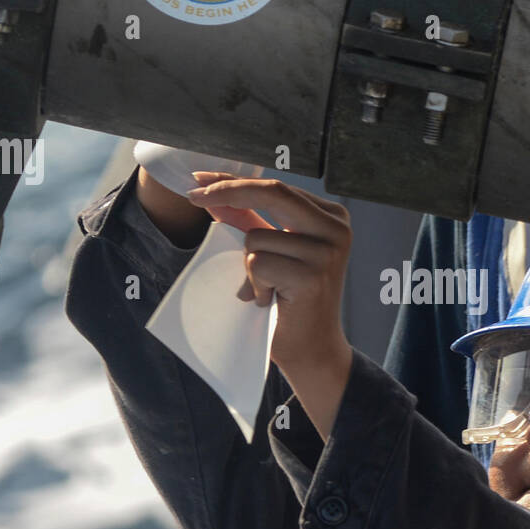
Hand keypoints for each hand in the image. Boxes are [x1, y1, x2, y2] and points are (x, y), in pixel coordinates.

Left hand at [186, 172, 353, 438]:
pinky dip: (255, 285)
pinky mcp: (312, 276)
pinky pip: (257, 264)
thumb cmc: (291, 300)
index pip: (276, 186)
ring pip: (256, 237)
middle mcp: (337, 228)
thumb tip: (215, 193)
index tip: (201, 180)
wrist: (313, 348)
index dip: (235, 181)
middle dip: (226, 192)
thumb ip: (250, 219)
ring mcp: (327, 251)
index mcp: (332, 217)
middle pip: (272, 192)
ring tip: (268, 290)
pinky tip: (271, 301)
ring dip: (250, 268)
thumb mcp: (272, 251)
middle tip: (192, 196)